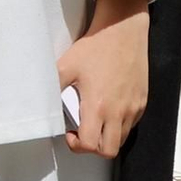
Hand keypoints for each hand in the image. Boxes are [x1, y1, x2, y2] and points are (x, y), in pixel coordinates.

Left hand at [58, 0, 149, 156]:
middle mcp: (119, 111)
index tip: (69, 133)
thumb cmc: (95, 47)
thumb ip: (52, 87)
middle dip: (92, 148)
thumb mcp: (66, 66)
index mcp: (98, 106)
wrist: (123, 30)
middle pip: (109, 150)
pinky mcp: (142, 101)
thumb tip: (39, 102)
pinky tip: (107, 110)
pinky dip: (119, 125)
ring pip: (122, 138)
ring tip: (93, 121)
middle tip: (81, 133)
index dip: (77, 146)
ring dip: (106, 137)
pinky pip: (131, 124)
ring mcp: (133, 107)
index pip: (91, 145)